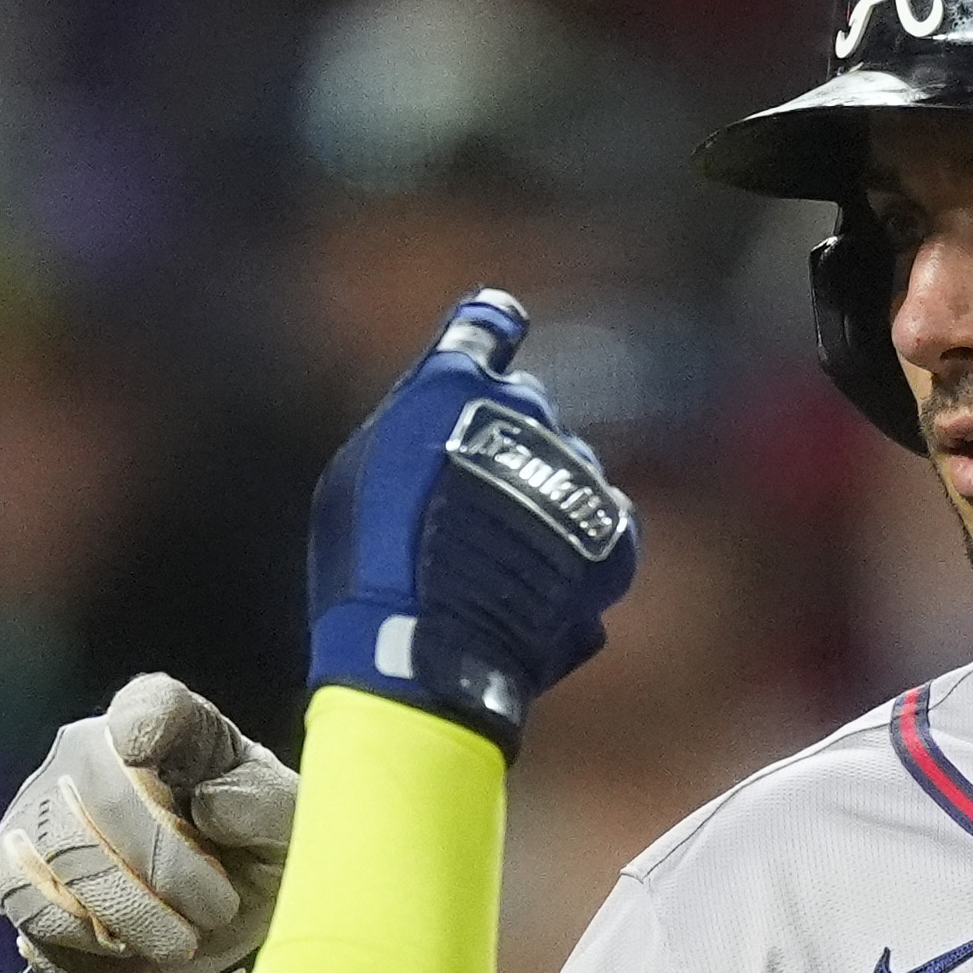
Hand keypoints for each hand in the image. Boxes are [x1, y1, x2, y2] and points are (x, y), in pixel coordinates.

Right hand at [0, 674, 299, 972]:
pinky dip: (85, 940)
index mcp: (171, 730)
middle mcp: (91, 756)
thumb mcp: (289, 833)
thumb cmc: (252, 866)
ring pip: (59, 855)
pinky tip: (123, 949)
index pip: (151, 703)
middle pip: (97, 790)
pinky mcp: (13, 876)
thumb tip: (212, 807)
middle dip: (162, 862)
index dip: (144, 721)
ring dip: (127, 911)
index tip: (144, 751)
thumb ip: (266, 808)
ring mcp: (40, 813)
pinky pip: (31, 908)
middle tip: (215, 912)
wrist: (212, 949)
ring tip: (178, 942)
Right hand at [306, 290, 635, 743]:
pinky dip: (581, 547)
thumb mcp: (358, 479)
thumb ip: (413, 433)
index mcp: (454, 384)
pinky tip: (544, 585)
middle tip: (473, 506)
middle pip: (529, 408)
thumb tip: (448, 429)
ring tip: (503, 564)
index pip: (488, 325)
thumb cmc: (370, 567)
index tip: (502, 333)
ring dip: (546, 500)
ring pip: (569, 467)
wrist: (428, 647)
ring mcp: (577, 468)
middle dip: (511, 442)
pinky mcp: (614, 529)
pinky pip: (605, 520)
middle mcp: (527, 409)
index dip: (493, 334)